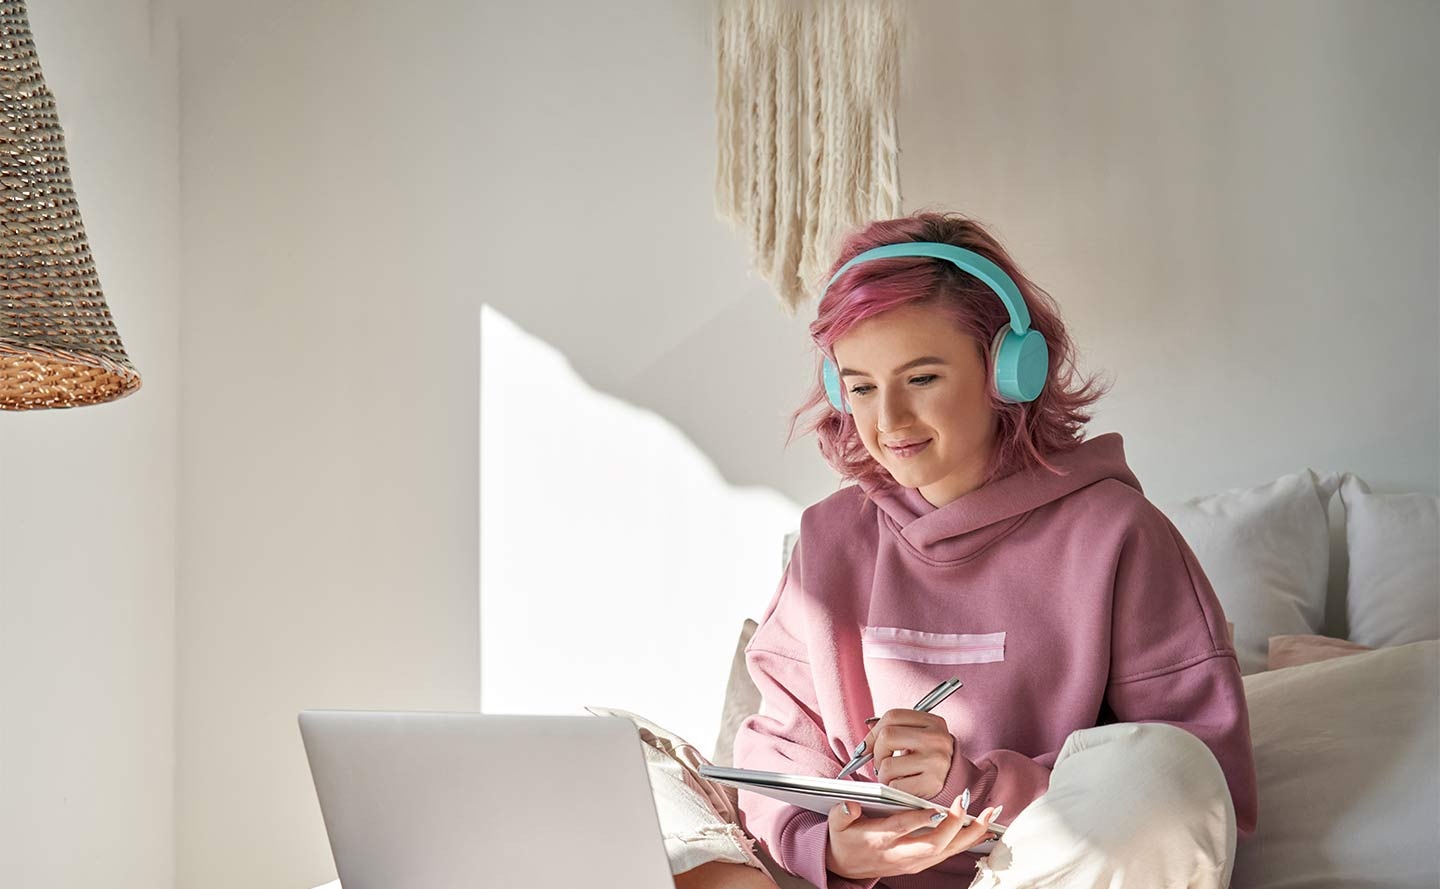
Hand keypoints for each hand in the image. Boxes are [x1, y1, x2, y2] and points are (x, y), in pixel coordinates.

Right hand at [824, 796, 1002, 879]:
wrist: (847, 867)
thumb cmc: (845, 840)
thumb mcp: (836, 826)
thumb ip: (842, 813)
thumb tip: (850, 804)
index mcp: (880, 840)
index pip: (902, 829)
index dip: (920, 819)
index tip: (937, 807)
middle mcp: (901, 854)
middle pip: (933, 844)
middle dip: (954, 825)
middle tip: (966, 802)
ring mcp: (914, 861)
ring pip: (947, 850)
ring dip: (970, 834)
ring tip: (989, 815)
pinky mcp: (922, 862)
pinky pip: (950, 852)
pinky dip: (969, 841)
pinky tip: (984, 829)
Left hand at [857, 708, 954, 798]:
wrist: (954, 782)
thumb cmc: (928, 758)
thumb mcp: (917, 737)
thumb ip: (894, 731)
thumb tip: (866, 736)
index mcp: (932, 722)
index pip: (892, 716)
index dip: (873, 732)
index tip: (866, 747)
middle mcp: (936, 738)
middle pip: (887, 736)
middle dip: (877, 753)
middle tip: (881, 763)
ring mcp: (936, 760)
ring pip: (887, 764)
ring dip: (883, 775)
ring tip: (894, 777)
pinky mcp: (932, 783)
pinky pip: (895, 786)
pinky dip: (892, 789)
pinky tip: (903, 786)